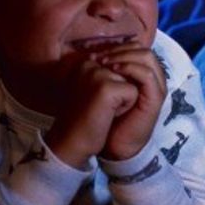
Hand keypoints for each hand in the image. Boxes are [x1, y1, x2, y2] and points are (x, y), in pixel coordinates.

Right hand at [45, 54, 140, 168]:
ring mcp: (96, 74)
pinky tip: (106, 115)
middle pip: (129, 71)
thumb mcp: (95, 90)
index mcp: (85, 62)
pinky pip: (133, 92)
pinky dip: (126, 106)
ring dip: (124, 98)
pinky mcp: (105, 87)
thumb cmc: (84, 119)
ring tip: (103, 110)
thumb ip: (109, 74)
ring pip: (133, 80)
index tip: (98, 101)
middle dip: (123, 91)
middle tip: (100, 107)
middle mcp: (88, 64)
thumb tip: (130, 61)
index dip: (119, 87)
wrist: (72, 144)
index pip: (122, 63)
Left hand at [97, 43, 166, 159]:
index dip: (115, 45)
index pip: (134, 47)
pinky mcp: (156, 97)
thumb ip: (103, 70)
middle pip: (141, 48)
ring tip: (104, 62)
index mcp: (141, 73)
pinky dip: (130, 68)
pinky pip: (147, 74)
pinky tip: (113, 70)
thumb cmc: (107, 116)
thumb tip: (88, 50)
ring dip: (124, 55)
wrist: (115, 143)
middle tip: (98, 56)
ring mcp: (156, 86)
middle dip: (118, 48)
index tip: (93, 51)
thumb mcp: (103, 88)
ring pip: (146, 56)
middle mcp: (152, 77)